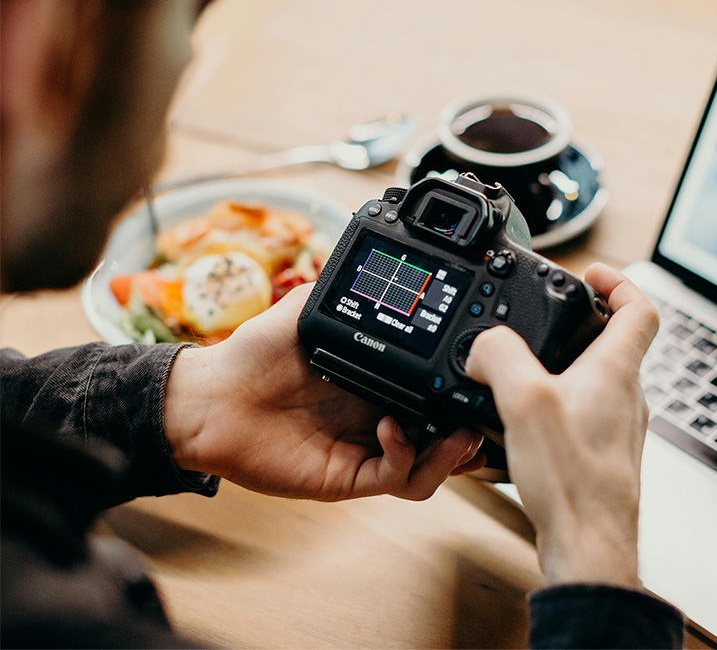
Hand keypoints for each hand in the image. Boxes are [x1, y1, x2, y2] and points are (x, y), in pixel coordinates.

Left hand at [164, 284, 483, 501]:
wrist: (210, 398)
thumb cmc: (252, 355)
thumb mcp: (308, 310)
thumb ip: (347, 290)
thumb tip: (378, 259)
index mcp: (378, 381)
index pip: (434, 391)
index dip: (462, 390)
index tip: (481, 373)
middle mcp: (379, 418)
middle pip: (444, 436)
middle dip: (473, 432)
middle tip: (486, 412)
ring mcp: (366, 450)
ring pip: (429, 468)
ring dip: (452, 456)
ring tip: (460, 435)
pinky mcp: (349, 476)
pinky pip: (394, 477)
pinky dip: (406, 457)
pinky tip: (394, 429)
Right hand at [465, 263, 657, 586]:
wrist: (588, 548)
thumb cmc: (573, 483)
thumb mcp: (525, 403)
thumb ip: (500, 357)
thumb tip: (484, 345)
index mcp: (616, 372)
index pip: (639, 308)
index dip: (618, 281)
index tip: (591, 273)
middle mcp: (626, 397)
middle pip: (617, 343)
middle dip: (580, 323)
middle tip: (546, 318)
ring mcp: (617, 429)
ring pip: (599, 381)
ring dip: (566, 365)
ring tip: (526, 371)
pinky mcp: (601, 456)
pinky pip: (584, 415)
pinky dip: (558, 405)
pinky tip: (524, 425)